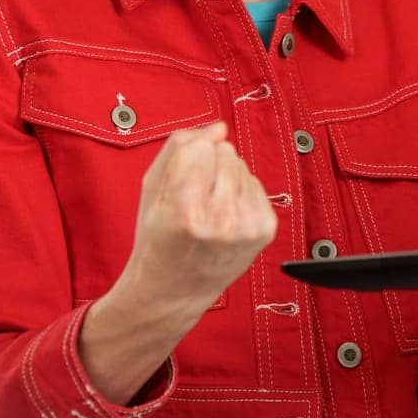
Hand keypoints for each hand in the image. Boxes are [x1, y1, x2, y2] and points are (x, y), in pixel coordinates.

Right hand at [118, 120, 277, 313]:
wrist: (174, 290)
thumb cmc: (159, 239)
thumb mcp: (152, 190)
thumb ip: (179, 148)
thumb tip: (218, 127)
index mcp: (185, 210)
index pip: (199, 147)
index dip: (188, 159)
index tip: (179, 182)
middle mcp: (220, 220)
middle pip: (225, 152)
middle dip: (209, 167)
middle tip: (194, 199)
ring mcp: (246, 227)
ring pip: (243, 166)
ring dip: (226, 179)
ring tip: (209, 209)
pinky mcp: (265, 230)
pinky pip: (256, 184)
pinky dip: (241, 194)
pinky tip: (226, 217)